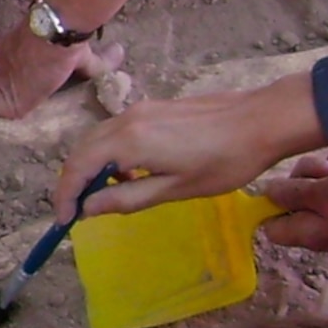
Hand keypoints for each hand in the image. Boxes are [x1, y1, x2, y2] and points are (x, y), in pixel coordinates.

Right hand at [46, 77, 322, 220]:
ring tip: (108, 195)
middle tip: (79, 211)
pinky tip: (133, 171)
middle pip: (82, 151)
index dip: (66, 196)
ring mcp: (140, 109)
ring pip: (98, 139)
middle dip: (74, 182)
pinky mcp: (154, 107)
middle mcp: (127, 120)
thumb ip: (128, 197)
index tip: (65, 221)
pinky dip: (111, 153)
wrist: (262, 120)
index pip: (78, 168)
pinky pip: (117, 130)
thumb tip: (89, 207)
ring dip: (93, 167)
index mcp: (129, 141)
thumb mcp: (176, 189)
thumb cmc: (224, 161)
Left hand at [261, 152, 327, 254]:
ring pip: (322, 189)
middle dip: (305, 178)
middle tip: (324, 169)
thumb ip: (291, 194)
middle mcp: (326, 232)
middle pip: (298, 202)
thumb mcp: (324, 193)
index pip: (273, 227)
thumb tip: (267, 194)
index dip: (271, 204)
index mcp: (310, 234)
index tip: (281, 182)